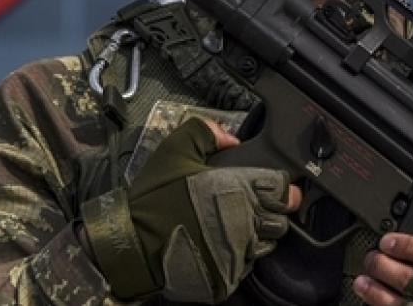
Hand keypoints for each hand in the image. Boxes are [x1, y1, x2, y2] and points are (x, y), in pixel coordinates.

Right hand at [82, 118, 301, 303]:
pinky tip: (218, 248)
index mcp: (237, 189)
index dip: (281, 188)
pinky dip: (238, 258)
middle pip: (280, 220)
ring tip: (231, 228)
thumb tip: (232, 138)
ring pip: (266, 246)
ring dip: (256, 237)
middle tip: (249, 208)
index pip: (282, 189)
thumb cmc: (154, 199)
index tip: (274, 188)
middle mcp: (244, 223)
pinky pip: (245, 267)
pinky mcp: (228, 279)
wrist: (130, 245)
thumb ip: (205, 133)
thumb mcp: (174, 150)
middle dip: (271, 214)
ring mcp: (237, 255)